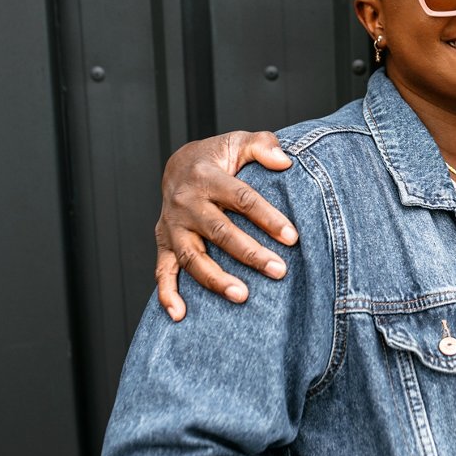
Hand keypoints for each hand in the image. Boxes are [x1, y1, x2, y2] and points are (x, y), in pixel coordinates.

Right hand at [155, 131, 297, 319]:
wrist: (179, 164)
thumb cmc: (217, 157)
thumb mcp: (239, 141)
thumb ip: (263, 145)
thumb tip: (285, 161)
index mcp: (208, 176)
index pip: (242, 199)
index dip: (267, 218)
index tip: (292, 237)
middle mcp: (187, 202)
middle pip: (220, 231)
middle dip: (250, 253)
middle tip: (279, 270)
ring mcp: (173, 226)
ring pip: (193, 257)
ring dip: (216, 279)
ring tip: (242, 296)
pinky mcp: (164, 242)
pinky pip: (162, 271)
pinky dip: (167, 294)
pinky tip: (180, 314)